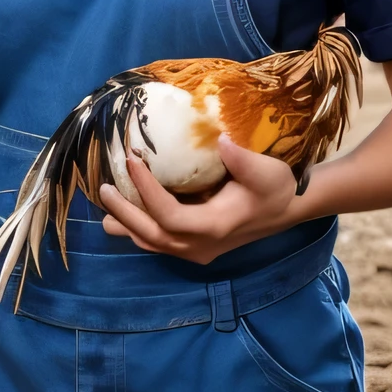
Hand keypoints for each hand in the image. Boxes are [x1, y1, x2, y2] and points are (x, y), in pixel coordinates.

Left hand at [97, 136, 301, 264]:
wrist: (287, 210)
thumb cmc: (277, 188)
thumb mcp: (266, 171)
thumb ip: (243, 159)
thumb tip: (220, 140)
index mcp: (214, 226)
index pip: (168, 214)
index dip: (146, 190)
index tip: (132, 159)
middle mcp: (201, 245)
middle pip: (152, 235)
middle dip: (125, 213)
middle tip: (103, 188)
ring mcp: (197, 251)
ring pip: (153, 244)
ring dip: (127, 225)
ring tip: (107, 203)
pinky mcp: (196, 248)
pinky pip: (160, 244)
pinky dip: (140, 230)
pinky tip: (127, 214)